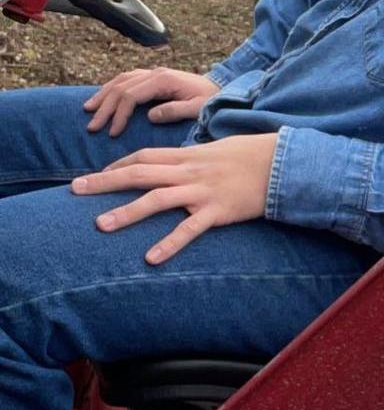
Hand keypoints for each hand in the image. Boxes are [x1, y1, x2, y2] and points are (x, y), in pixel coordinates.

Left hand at [70, 133, 276, 264]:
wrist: (283, 163)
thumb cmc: (253, 156)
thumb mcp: (219, 150)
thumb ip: (194, 158)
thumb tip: (176, 165)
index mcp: (189, 156)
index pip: (145, 157)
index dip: (118, 164)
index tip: (97, 175)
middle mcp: (190, 171)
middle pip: (140, 173)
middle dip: (105, 181)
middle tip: (75, 189)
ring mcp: (203, 191)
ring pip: (157, 199)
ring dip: (127, 212)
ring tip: (100, 225)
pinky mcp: (218, 211)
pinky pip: (190, 228)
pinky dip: (170, 243)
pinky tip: (150, 258)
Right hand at [84, 67, 219, 135]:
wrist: (219, 88)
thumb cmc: (210, 99)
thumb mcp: (198, 107)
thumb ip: (176, 111)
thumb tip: (150, 116)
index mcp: (164, 80)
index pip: (132, 95)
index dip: (119, 114)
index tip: (112, 132)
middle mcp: (155, 73)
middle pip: (121, 87)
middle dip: (105, 107)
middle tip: (92, 127)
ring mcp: (153, 73)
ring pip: (120, 80)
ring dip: (103, 95)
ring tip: (88, 110)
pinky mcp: (153, 76)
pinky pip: (126, 79)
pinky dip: (111, 87)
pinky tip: (102, 97)